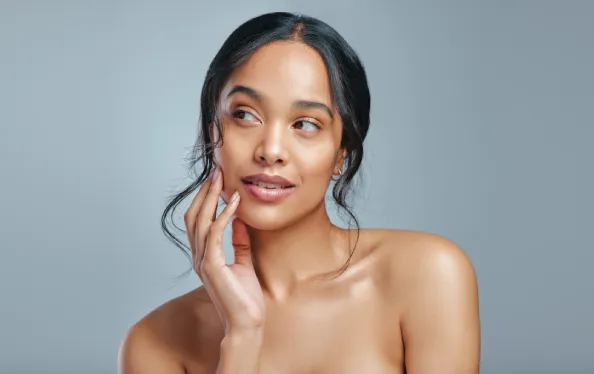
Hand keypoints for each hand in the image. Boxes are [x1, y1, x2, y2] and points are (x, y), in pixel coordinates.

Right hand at [184, 166, 264, 333]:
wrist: (247, 323)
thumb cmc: (245, 297)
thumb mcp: (243, 261)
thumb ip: (239, 241)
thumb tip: (241, 219)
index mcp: (204, 255)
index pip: (198, 220)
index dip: (205, 198)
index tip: (217, 179)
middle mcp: (198, 256)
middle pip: (194, 215)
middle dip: (205, 191)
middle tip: (217, 171)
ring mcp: (203, 261)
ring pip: (200, 221)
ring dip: (211, 197)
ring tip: (222, 179)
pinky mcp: (212, 266)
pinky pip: (215, 233)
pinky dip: (224, 215)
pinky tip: (234, 202)